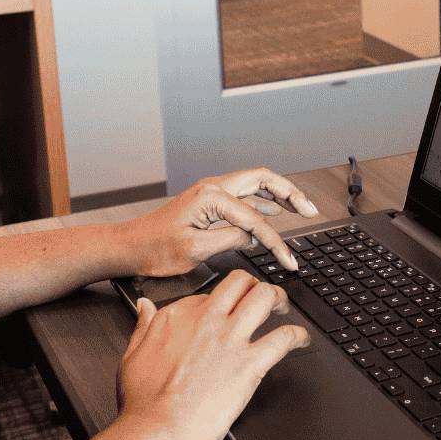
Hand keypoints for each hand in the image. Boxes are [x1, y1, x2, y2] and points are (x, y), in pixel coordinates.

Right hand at [116, 271, 310, 439]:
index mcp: (178, 317)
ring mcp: (230, 340)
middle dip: (254, 285)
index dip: (220, 302)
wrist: (159, 430)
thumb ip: (144, 327)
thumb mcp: (133, 355)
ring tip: (283, 308)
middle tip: (262, 297)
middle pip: (239, 282)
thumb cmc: (145, 402)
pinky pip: (283, 338)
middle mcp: (207, 320)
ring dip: (278, 299)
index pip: (208, 294)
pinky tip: (301, 340)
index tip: (225, 311)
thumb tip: (145, 308)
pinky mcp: (250, 363)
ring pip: (264, 297)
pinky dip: (298, 336)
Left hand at [121, 168, 319, 276]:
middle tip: (310, 209)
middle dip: (290, 193)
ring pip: (255, 184)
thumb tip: (254, 237)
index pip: (254, 219)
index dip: (275, 241)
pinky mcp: (209, 202)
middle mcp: (213, 188)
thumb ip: (230, 239)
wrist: (130, 246)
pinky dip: (263, 201)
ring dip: (279, 193)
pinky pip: (243, 195)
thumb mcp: (195, 250)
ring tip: (301, 207)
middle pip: (262, 180)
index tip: (288, 259)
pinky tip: (273, 211)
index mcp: (211, 196)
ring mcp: (211, 193)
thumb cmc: (155, 249)